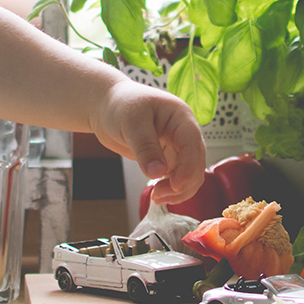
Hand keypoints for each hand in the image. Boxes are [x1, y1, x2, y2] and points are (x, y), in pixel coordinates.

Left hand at [92, 79, 205, 207]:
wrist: (107, 107)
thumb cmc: (120, 105)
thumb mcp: (132, 122)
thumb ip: (145, 146)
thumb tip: (158, 172)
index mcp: (181, 117)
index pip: (192, 144)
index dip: (188, 167)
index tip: (176, 185)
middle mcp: (183, 133)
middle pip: (195, 162)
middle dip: (183, 182)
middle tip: (159, 195)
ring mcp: (176, 146)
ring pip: (188, 174)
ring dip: (178, 190)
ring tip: (156, 198)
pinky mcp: (166, 158)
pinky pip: (175, 177)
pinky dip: (170, 189)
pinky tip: (156, 195)